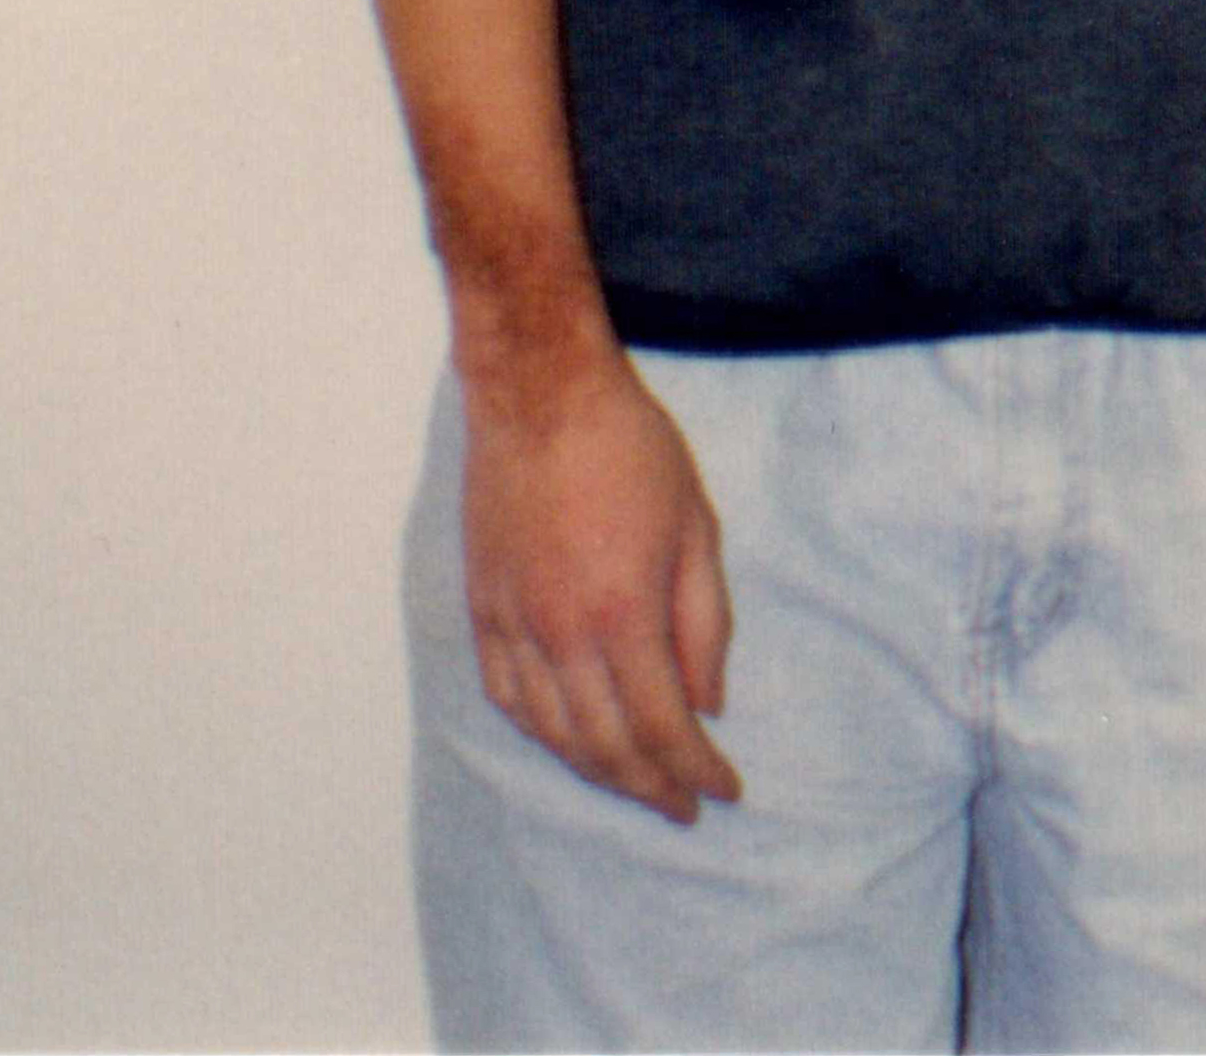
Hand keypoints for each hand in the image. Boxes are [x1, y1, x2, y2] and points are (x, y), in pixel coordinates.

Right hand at [460, 347, 742, 822]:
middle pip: (604, 745)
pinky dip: (540, 732)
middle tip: (683, 807)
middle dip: (650, 786)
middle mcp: (562, 635)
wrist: (541, 396)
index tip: (723, 791)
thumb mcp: (698, 529)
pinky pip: (507, 697)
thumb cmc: (632, 451)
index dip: (694, 770)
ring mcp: (513, 626)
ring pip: (551, 731)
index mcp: (625, 615)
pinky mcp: (482, 610)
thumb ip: (705, 624)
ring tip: (636, 784)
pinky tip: (566, 741)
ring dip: (596, 771)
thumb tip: (709, 704)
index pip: (664, 725)